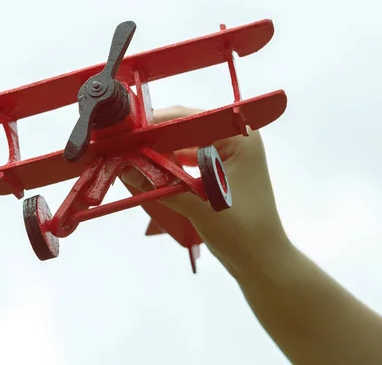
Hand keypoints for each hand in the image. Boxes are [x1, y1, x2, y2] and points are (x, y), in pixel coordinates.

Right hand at [120, 106, 288, 277]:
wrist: (261, 262)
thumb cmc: (242, 231)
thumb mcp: (199, 204)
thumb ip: (161, 185)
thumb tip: (125, 168)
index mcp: (238, 137)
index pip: (189, 118)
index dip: (155, 124)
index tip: (124, 132)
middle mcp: (232, 140)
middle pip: (183, 129)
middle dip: (153, 138)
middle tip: (119, 145)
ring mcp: (225, 156)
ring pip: (181, 145)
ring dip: (157, 152)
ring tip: (127, 157)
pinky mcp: (216, 172)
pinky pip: (185, 161)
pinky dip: (166, 166)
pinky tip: (145, 171)